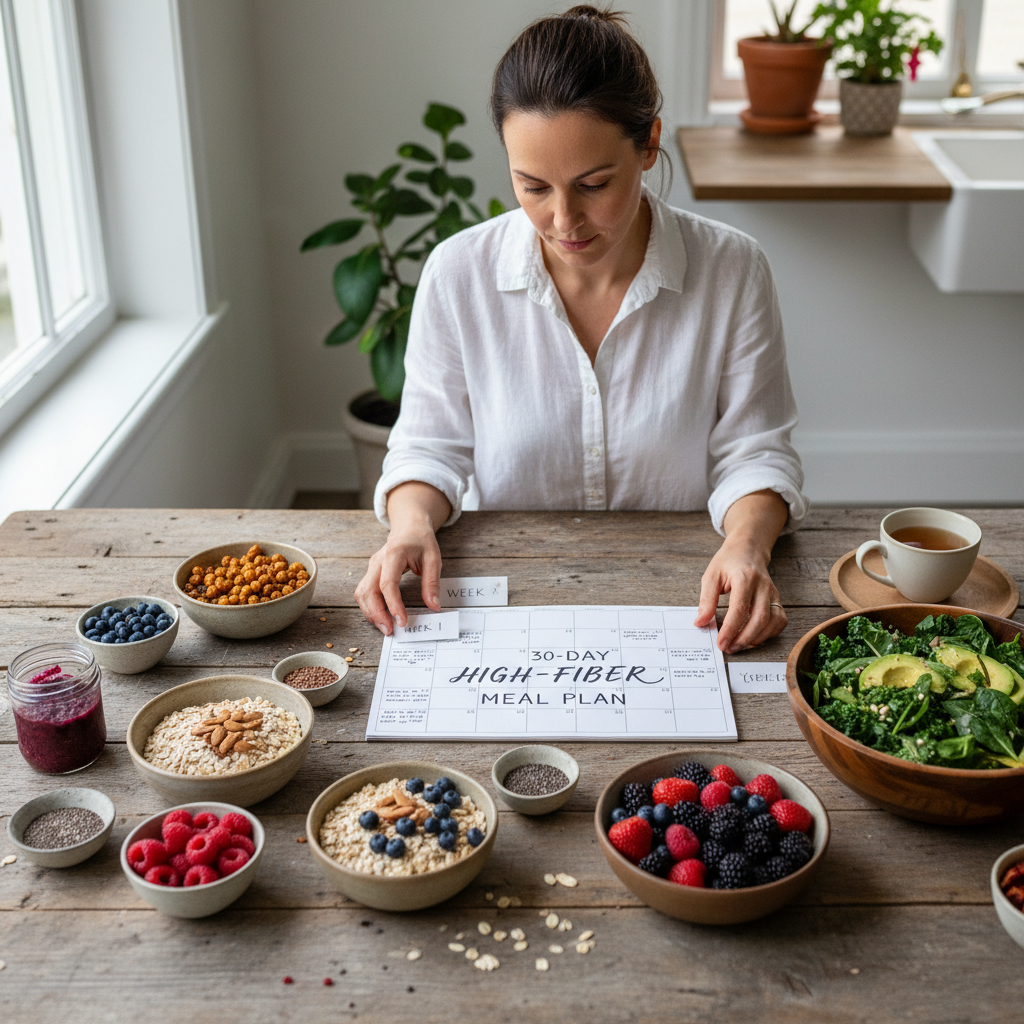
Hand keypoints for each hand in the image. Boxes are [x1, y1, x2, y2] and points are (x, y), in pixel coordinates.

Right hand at [354, 481, 450, 633]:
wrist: (409, 526)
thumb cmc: (421, 540)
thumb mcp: (433, 559)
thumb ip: (432, 583)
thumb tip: (434, 606)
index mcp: (393, 554)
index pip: (388, 584)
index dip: (393, 605)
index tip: (402, 621)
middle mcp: (377, 562)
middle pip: (368, 591)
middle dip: (376, 614)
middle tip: (390, 631)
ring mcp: (371, 567)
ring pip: (362, 594)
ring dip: (371, 613)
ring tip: (386, 627)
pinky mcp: (370, 574)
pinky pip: (364, 593)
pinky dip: (369, 607)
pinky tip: (381, 617)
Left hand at [693, 535, 785, 652]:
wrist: (747, 550)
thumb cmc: (728, 562)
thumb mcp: (711, 576)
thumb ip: (706, 600)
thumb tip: (701, 623)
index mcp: (744, 577)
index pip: (739, 608)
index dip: (730, 629)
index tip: (720, 643)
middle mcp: (762, 586)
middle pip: (759, 618)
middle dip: (744, 638)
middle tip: (728, 648)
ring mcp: (773, 593)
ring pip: (772, 622)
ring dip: (756, 639)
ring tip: (738, 645)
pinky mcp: (777, 599)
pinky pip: (779, 621)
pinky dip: (769, 633)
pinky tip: (754, 638)